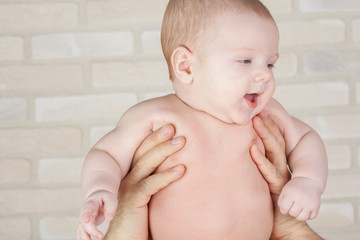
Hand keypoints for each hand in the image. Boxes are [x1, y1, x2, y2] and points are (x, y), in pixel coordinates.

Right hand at [78, 190, 117, 239]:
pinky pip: (82, 234)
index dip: (85, 216)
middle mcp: (84, 214)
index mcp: (90, 205)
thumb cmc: (105, 198)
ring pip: (81, 231)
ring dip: (85, 238)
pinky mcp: (85, 226)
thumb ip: (110, 206)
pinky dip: (83, 239)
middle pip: (84, 223)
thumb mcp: (109, 198)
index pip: (86, 211)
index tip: (86, 220)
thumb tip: (109, 218)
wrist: (98, 198)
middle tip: (100, 236)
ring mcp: (83, 221)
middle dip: (91, 231)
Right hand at [104, 124, 185, 239]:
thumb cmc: (140, 220)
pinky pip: (151, 184)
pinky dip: (166, 176)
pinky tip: (181, 169)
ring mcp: (128, 188)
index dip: (154, 137)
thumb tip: (179, 168)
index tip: (169, 125)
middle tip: (174, 124)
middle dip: (158, 137)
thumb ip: (158, 183)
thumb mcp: (150, 196)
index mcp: (132, 174)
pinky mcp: (133, 201)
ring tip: (181, 140)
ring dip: (165, 150)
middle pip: (143, 152)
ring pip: (146, 163)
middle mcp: (127, 177)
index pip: (142, 150)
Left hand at [250, 113, 322, 239]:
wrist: (284, 224)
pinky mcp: (278, 188)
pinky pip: (269, 172)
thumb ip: (251, 164)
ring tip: (255, 120)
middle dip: (266, 123)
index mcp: (274, 160)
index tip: (255, 108)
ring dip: (264, 135)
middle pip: (274, 139)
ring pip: (274, 151)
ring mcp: (280, 175)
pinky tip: (252, 149)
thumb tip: (233, 150)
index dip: (265, 123)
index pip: (272, 137)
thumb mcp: (257, 177)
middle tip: (255, 107)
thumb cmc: (267, 200)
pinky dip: (260, 160)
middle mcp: (279, 165)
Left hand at [279, 176, 321, 220]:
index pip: (284, 208)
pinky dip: (307, 215)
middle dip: (291, 211)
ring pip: (301, 218)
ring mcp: (309, 204)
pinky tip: (305, 209)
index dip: (283, 209)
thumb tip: (283, 212)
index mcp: (291, 194)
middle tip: (293, 206)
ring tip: (298, 209)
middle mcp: (301, 199)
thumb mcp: (285, 191)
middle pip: (292, 213)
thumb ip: (281, 201)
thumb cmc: (295, 187)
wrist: (309, 180)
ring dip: (298, 215)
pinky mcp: (316, 207)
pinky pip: (310, 218)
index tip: (285, 206)